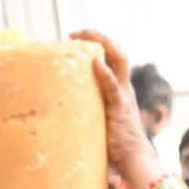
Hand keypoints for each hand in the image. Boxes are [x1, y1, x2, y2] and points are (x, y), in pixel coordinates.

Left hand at [72, 29, 155, 174]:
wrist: (132, 157)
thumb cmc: (114, 143)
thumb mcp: (98, 119)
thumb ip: (85, 109)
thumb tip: (56, 109)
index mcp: (119, 89)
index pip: (113, 59)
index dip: (98, 45)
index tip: (76, 38)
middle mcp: (124, 87)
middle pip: (117, 53)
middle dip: (100, 38)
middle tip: (78, 31)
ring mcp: (123, 95)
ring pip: (119, 60)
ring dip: (104, 44)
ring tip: (86, 34)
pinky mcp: (120, 106)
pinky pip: (112, 86)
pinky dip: (104, 73)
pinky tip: (95, 63)